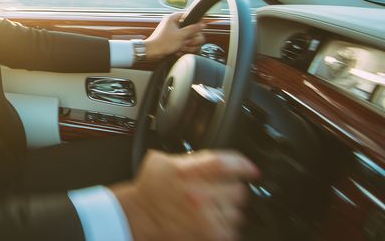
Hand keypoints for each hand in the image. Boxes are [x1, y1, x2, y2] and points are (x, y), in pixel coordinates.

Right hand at [112, 150, 258, 240]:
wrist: (139, 218)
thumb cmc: (150, 189)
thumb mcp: (162, 161)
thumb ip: (189, 157)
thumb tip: (212, 157)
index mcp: (187, 172)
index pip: (225, 163)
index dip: (243, 165)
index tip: (250, 169)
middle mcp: (199, 195)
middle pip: (238, 188)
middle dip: (231, 187)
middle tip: (219, 190)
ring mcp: (207, 218)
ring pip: (238, 209)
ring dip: (230, 207)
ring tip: (213, 206)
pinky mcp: (212, 235)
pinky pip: (234, 227)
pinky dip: (226, 224)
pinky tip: (212, 219)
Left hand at [145, 12, 204, 59]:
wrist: (152, 52)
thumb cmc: (163, 42)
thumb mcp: (180, 35)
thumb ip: (192, 29)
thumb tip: (201, 24)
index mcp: (173, 18)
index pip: (189, 15)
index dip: (195, 22)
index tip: (199, 28)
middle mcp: (173, 24)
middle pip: (191, 28)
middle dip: (192, 38)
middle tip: (187, 41)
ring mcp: (174, 32)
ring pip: (188, 37)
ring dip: (188, 44)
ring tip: (182, 47)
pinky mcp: (174, 40)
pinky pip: (183, 43)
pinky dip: (183, 47)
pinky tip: (179, 51)